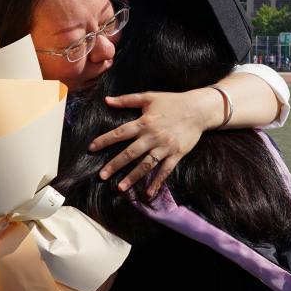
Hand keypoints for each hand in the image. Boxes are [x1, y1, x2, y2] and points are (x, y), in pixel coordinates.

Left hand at [89, 90, 211, 196]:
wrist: (198, 109)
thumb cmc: (172, 101)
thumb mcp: (149, 97)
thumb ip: (127, 99)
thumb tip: (107, 100)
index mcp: (144, 122)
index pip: (120, 133)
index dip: (105, 140)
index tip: (91, 148)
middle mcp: (152, 136)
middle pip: (130, 153)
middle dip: (115, 164)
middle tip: (102, 176)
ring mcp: (165, 147)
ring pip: (146, 165)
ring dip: (132, 177)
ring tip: (120, 188)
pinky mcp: (176, 154)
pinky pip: (165, 171)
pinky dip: (157, 183)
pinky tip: (148, 194)